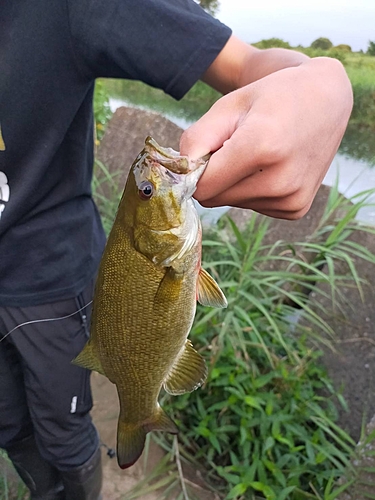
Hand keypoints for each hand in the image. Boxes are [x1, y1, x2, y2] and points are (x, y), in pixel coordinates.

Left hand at [180, 56, 352, 218]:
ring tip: (259, 154)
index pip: (202, 187)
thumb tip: (180, 175)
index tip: (205, 153)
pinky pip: (253, 207)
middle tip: (235, 148)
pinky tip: (272, 167)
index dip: (195, 171)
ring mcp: (292, 199)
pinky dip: (253, 190)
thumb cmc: (272, 98)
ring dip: (234, 183)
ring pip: (232, 203)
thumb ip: (196, 140)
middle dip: (215, 176)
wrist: (325, 99)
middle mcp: (280, 180)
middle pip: (215, 199)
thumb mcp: (228, 106)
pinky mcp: (297, 209)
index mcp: (261, 147)